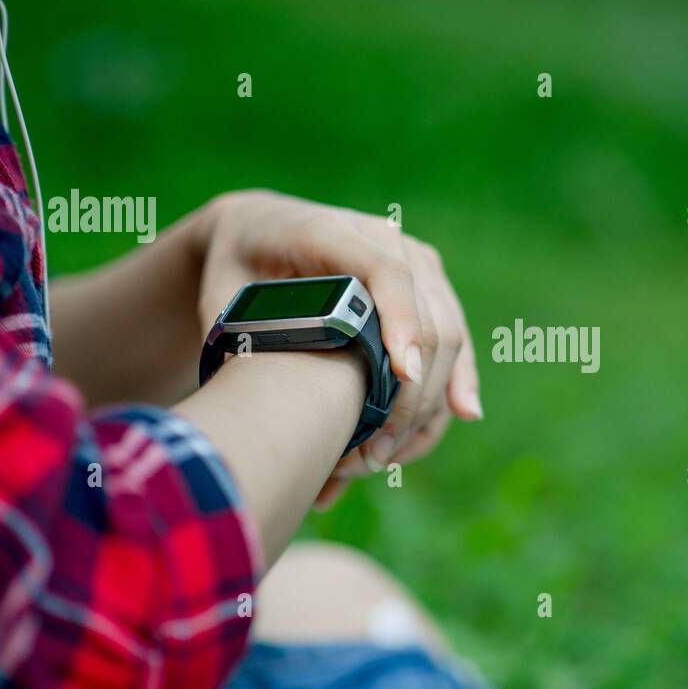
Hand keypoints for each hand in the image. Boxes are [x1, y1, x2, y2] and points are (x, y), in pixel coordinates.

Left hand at [194, 190, 480, 492]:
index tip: (404, 375)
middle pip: (427, 315)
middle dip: (410, 394)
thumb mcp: (226, 297)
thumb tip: (270, 391)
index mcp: (328, 231)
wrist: (257, 234)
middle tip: (371, 457)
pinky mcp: (429, 286)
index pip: (384, 272)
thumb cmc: (235, 272)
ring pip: (448, 333)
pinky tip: (462, 413)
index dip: (401, 322)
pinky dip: (455, 380)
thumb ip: (249, 335)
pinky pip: (454, 338)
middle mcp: (384, 238)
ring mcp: (414, 261)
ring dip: (427, 402)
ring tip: (384, 457)